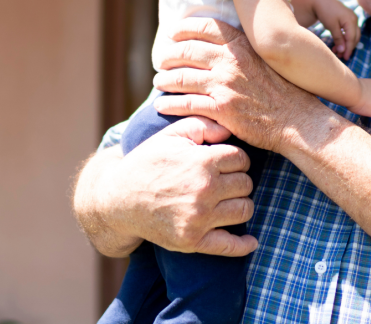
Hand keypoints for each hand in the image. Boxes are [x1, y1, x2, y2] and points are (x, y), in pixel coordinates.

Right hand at [101, 116, 256, 255]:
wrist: (118, 200)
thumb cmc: (148, 162)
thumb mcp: (171, 135)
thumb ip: (203, 125)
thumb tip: (230, 130)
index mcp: (202, 162)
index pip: (242, 159)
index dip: (235, 159)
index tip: (226, 162)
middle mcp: (204, 191)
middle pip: (246, 184)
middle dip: (238, 180)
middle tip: (224, 181)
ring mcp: (199, 218)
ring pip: (244, 210)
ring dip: (240, 204)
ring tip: (227, 200)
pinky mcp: (192, 241)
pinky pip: (229, 246)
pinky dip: (244, 246)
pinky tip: (252, 242)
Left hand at [152, 17, 325, 153]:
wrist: (297, 120)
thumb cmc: (285, 90)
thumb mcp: (268, 59)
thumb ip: (246, 48)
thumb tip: (228, 42)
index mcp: (242, 45)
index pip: (204, 28)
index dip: (184, 29)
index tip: (173, 34)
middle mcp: (230, 61)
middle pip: (186, 51)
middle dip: (169, 55)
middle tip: (163, 61)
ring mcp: (224, 85)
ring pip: (181, 78)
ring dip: (165, 80)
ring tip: (160, 83)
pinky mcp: (221, 110)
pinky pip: (186, 104)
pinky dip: (169, 105)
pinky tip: (162, 106)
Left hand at [308, 0, 359, 59]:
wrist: (320, 1)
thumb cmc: (325, 12)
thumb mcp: (331, 26)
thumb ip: (338, 38)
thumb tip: (343, 50)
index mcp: (351, 20)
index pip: (352, 38)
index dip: (348, 49)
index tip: (344, 58)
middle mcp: (354, 19)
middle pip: (355, 37)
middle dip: (348, 48)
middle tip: (340, 56)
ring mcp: (352, 18)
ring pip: (353, 35)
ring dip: (346, 44)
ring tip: (337, 51)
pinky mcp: (348, 19)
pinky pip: (349, 31)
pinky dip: (345, 39)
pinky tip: (337, 44)